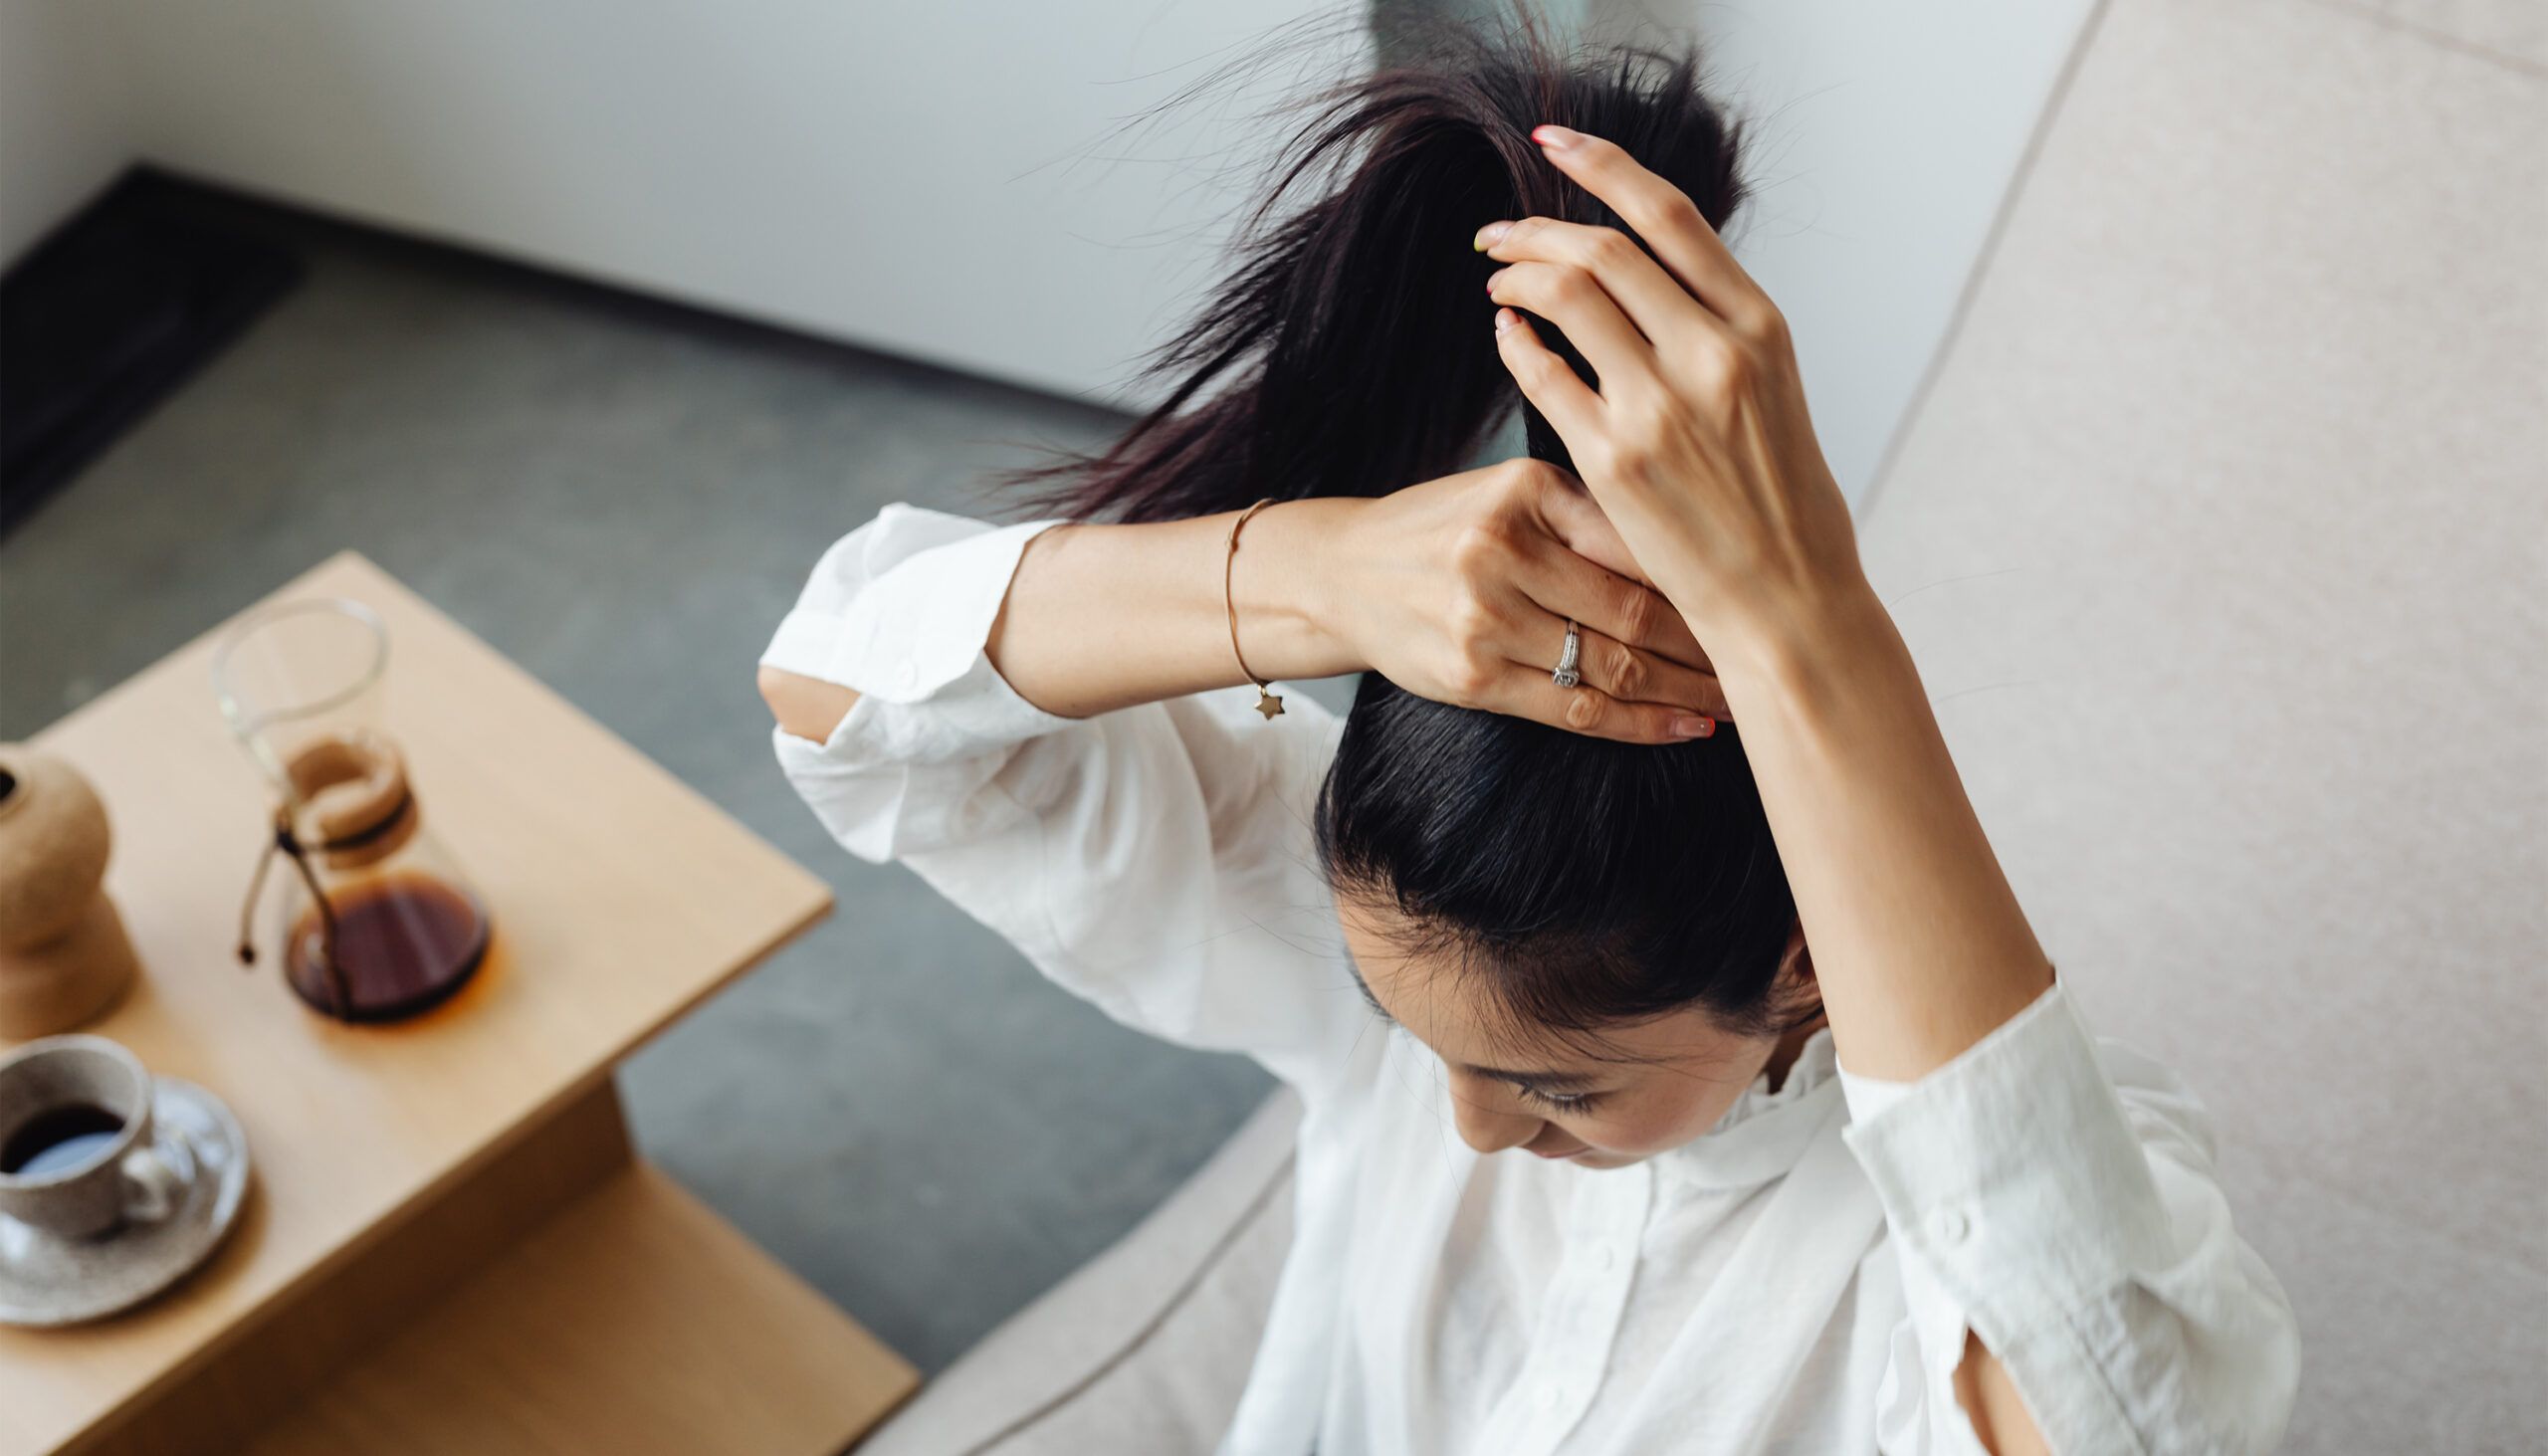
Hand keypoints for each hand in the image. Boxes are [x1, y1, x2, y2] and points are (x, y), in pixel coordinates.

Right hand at [1316, 456, 1729, 742]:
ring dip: (1685, 691)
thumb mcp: (1509, 491)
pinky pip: (1574, 709)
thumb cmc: (1443, 528)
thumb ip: (1589, 512)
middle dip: (1710, 642)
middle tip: (1769, 653)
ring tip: (1737, 699)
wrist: (1344, 573)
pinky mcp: (1472, 678)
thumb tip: (1699, 548)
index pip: (1638, 539)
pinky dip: (1638, 722)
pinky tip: (1683, 726)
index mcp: (1525, 491)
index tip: (1758, 593)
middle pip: (1635, 608)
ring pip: (1612, 665)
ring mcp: (1483, 619)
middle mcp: (1501, 552)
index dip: (1705, 576)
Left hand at [1479, 124, 1869, 678]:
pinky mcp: (1613, 459)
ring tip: (1496, 279)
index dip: (1603, 166)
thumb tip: (1658, 285)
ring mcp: (1660, 405)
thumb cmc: (1786, 506)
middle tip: (1498, 234)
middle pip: (1603, 247)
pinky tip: (1506, 332)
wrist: (1789, 601)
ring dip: (1518, 274)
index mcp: (1761, 326)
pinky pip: (1544, 373)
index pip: (1671, 216)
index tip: (1552, 145)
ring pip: (1568, 294)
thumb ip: (1722, 331)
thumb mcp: (1778, 392)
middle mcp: (1713, 353)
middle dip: (1537, 228)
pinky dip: (1517, 341)